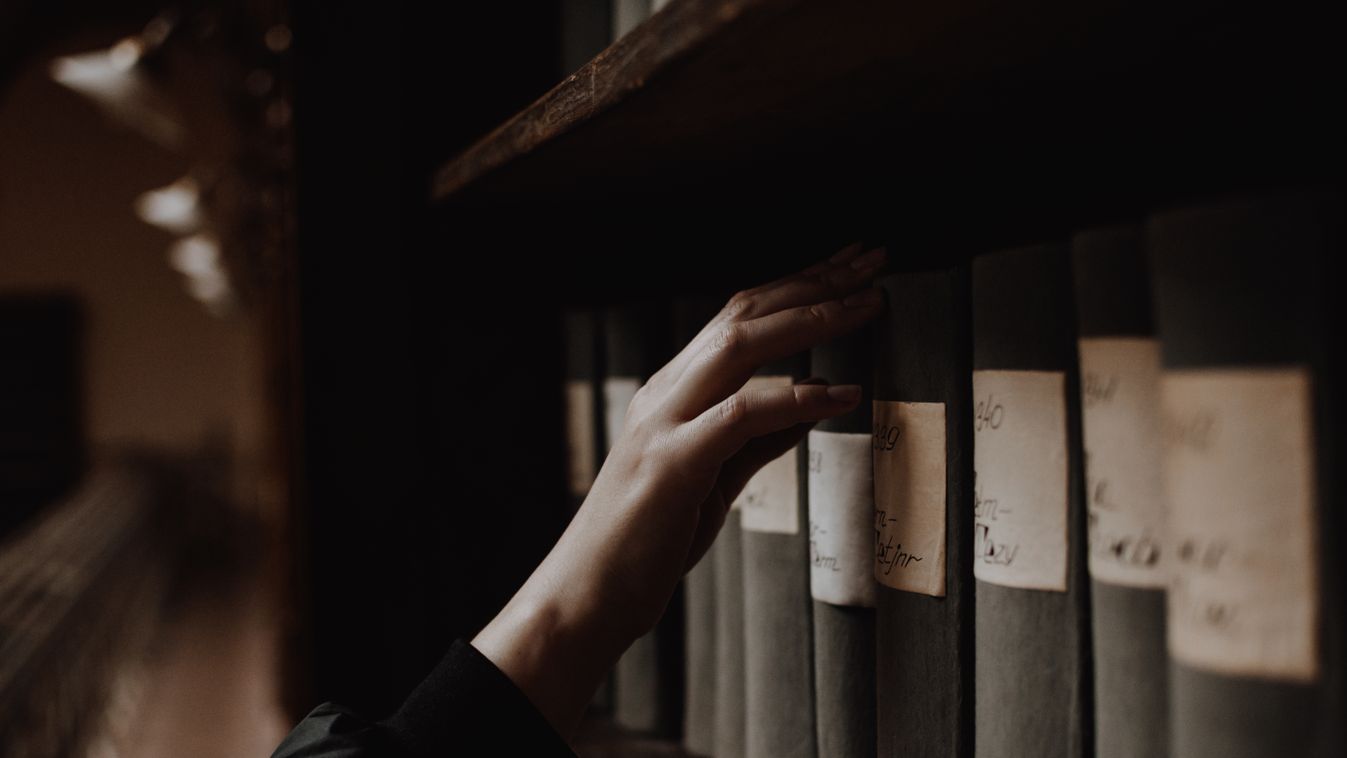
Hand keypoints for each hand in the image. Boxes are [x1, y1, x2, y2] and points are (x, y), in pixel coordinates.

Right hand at [472, 244, 886, 736]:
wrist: (587, 596)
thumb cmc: (646, 543)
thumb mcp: (714, 480)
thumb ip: (761, 438)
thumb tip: (814, 396)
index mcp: (672, 393)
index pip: (740, 319)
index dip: (798, 288)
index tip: (851, 270)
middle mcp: (666, 394)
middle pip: (745, 313)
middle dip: (815, 281)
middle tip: (874, 260)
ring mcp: (665, 424)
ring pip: (741, 345)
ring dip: (812, 317)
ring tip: (869, 304)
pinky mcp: (673, 465)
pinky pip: (742, 415)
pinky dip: (796, 398)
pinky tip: (842, 393)